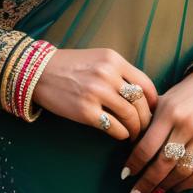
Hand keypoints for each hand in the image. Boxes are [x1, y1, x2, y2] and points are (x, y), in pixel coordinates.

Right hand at [32, 47, 158, 140]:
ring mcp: (96, 93)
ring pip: (130, 116)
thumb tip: (141, 94)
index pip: (145, 84)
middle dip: (146, 119)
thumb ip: (119, 72)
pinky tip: (119, 134)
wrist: (39, 72)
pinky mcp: (85, 112)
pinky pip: (113, 127)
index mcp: (113, 60)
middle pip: (140, 103)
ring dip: (135, 130)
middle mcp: (107, 75)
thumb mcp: (99, 58)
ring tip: (134, 134)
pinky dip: (121, 134)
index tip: (153, 111)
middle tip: (146, 128)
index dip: (153, 102)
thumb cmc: (71, 66)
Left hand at [121, 67, 192, 192]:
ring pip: (182, 170)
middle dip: (147, 183)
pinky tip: (176, 188)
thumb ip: (148, 122)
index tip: (125, 175)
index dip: (134, 164)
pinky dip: (187, 185)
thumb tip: (131, 150)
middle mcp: (186, 124)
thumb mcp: (163, 101)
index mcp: (168, 112)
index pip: (147, 146)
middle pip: (163, 163)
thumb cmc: (183, 94)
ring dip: (166, 186)